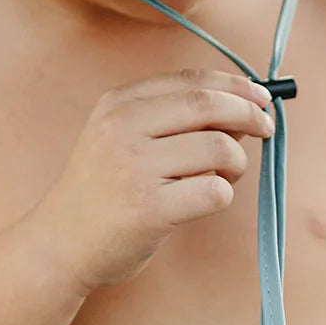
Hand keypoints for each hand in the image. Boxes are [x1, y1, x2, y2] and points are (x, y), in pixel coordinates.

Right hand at [31, 68, 274, 294]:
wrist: (60, 243)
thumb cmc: (102, 191)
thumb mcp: (121, 139)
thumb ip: (172, 120)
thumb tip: (242, 109)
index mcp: (117, 104)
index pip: (189, 81)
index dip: (233, 85)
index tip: (259, 96)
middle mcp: (122, 129)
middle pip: (207, 106)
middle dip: (248, 113)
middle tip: (265, 128)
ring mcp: (134, 169)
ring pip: (218, 148)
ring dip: (236, 162)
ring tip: (225, 176)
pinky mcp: (149, 210)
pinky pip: (214, 191)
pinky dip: (223, 194)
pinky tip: (206, 199)